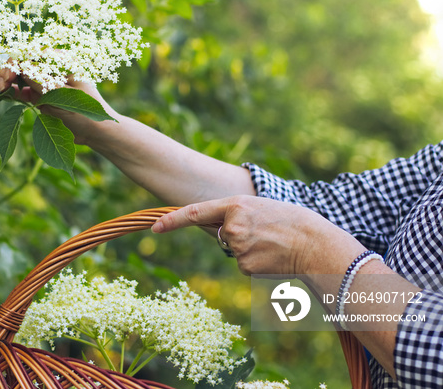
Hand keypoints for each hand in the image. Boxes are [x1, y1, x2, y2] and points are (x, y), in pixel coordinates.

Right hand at [0, 65, 119, 144]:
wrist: (95, 134)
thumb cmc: (86, 113)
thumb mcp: (64, 97)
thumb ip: (44, 82)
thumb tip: (23, 66)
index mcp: (62, 61)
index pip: (33, 53)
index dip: (17, 62)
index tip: (8, 79)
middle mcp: (51, 68)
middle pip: (22, 62)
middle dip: (7, 70)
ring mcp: (43, 81)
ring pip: (18, 75)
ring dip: (4, 79)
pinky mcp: (38, 95)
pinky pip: (19, 89)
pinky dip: (8, 90)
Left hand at [151, 195, 364, 275]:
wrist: (317, 245)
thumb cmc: (294, 222)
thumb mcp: (262, 208)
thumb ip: (238, 214)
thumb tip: (222, 232)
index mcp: (236, 205)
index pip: (194, 212)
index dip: (172, 220)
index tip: (155, 226)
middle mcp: (232, 225)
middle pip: (221, 236)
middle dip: (238, 238)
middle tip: (266, 234)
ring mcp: (237, 247)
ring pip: (235, 253)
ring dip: (251, 252)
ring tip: (275, 244)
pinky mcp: (245, 267)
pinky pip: (245, 267)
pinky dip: (258, 265)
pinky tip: (275, 259)